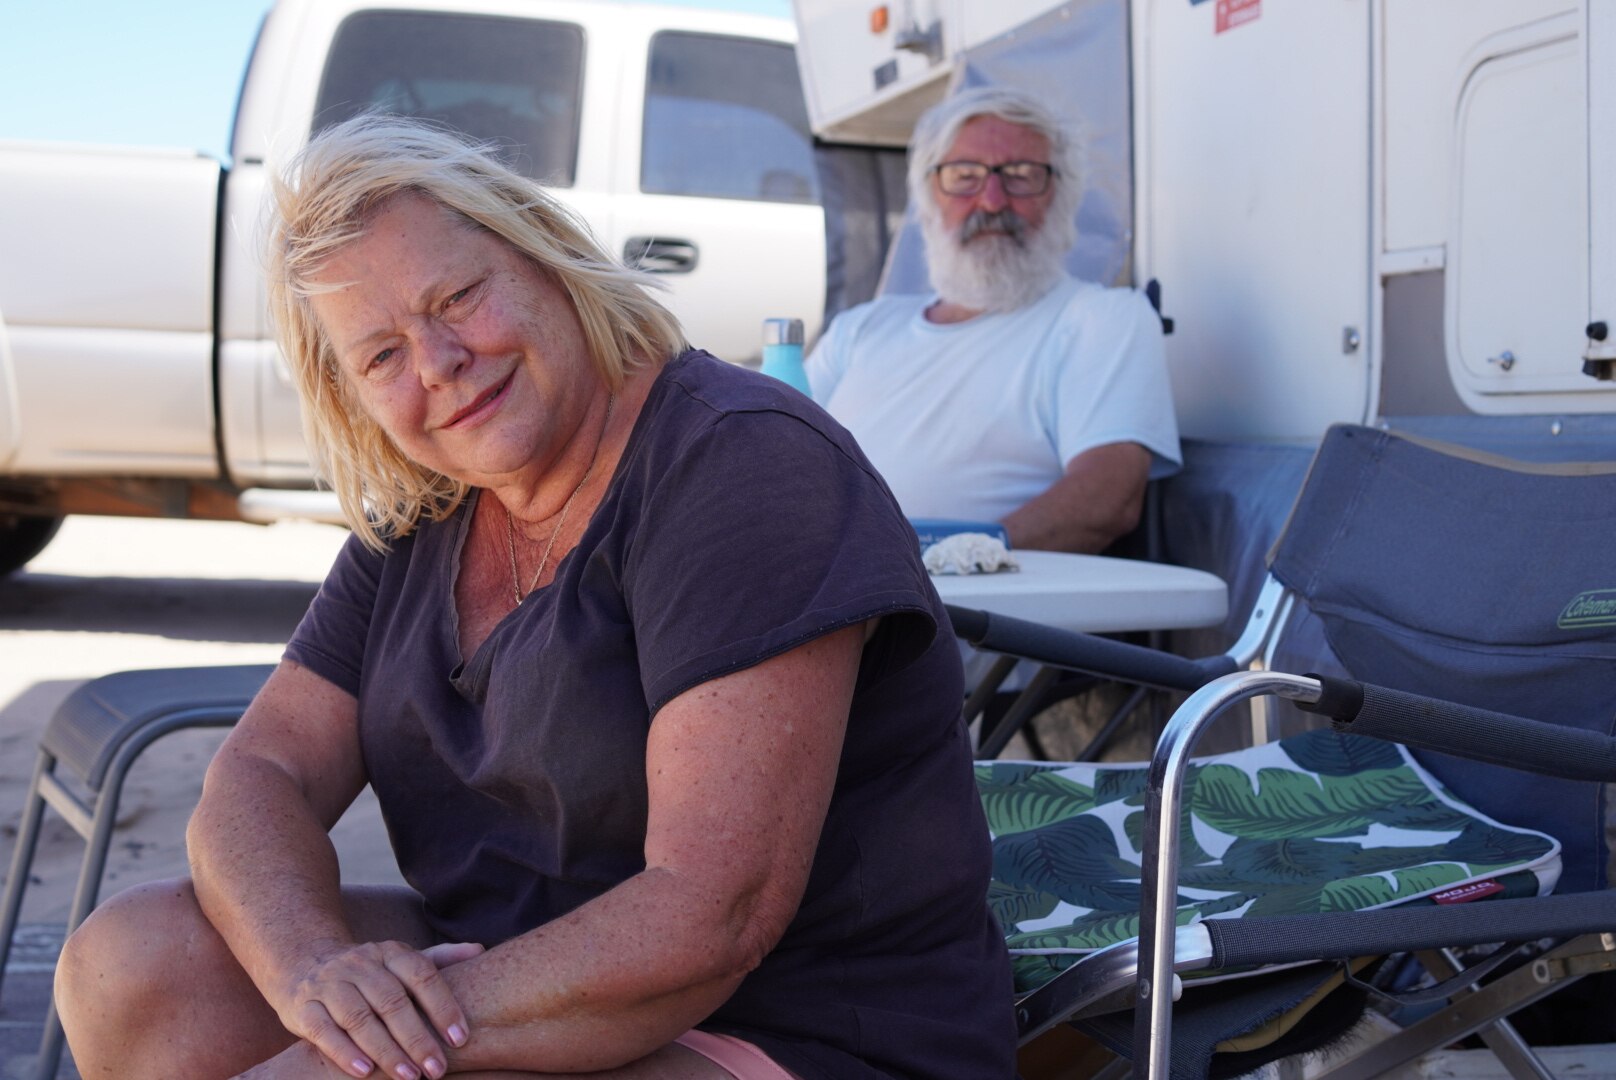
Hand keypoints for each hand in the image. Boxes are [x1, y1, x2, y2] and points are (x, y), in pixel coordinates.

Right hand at [272, 939, 482, 1079]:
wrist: (303, 962)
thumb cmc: (366, 971)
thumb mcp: (399, 959)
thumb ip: (438, 959)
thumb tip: (480, 950)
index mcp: (390, 952)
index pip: (422, 975)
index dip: (443, 1006)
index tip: (460, 1038)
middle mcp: (360, 964)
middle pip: (392, 1002)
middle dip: (417, 1039)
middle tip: (438, 1069)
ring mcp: (329, 984)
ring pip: (359, 1018)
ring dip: (386, 1051)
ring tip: (409, 1077)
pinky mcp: (302, 1007)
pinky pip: (324, 1030)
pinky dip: (344, 1052)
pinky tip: (365, 1072)